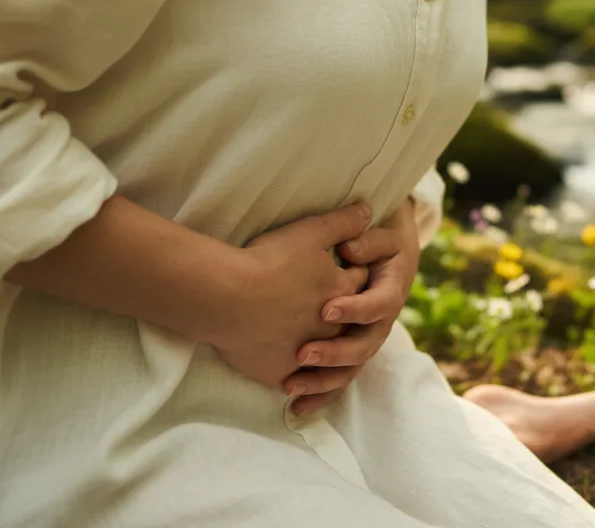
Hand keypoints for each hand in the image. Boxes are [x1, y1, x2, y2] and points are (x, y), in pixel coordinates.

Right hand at [211, 203, 373, 391]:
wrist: (225, 297)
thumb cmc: (269, 260)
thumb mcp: (311, 231)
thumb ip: (344, 222)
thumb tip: (370, 210)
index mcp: (341, 292)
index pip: (359, 281)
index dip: (353, 272)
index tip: (346, 268)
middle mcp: (330, 327)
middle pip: (346, 322)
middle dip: (345, 315)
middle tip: (334, 310)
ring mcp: (306, 355)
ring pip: (324, 359)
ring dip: (324, 354)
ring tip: (316, 350)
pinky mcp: (280, 373)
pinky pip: (294, 383)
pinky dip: (297, 382)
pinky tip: (293, 382)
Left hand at [283, 198, 419, 415]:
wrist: (386, 263)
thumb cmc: (378, 247)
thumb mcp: (380, 238)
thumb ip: (367, 241)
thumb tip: (349, 248)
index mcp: (390, 293)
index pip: (377, 305)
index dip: (354, 309)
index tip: (325, 311)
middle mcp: (380, 325)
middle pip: (363, 347)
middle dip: (333, 354)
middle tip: (303, 354)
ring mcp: (365, 343)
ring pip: (349, 370)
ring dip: (322, 381)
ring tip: (292, 385)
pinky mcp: (349, 356)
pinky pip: (337, 381)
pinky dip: (318, 396)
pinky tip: (295, 409)